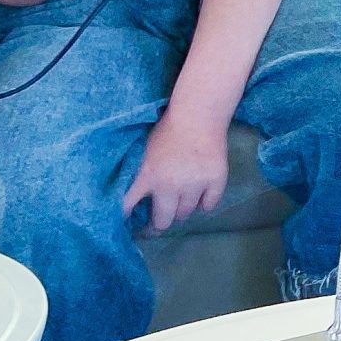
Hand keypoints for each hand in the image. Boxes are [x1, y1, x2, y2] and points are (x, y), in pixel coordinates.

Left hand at [122, 111, 229, 233]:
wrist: (198, 116)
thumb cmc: (167, 130)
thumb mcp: (143, 152)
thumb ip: (137, 175)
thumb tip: (132, 197)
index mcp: (147, 177)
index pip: (127, 207)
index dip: (125, 219)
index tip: (127, 225)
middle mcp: (170, 186)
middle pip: (163, 221)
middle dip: (159, 223)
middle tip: (159, 220)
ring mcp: (195, 185)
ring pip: (186, 214)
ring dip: (182, 210)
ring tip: (180, 201)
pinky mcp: (215, 181)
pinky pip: (208, 205)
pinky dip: (204, 203)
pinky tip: (200, 194)